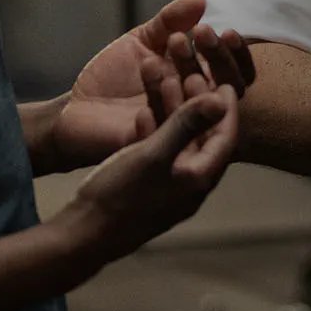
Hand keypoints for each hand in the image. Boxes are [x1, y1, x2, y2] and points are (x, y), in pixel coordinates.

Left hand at [44, 0, 255, 171]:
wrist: (77, 109)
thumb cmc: (115, 74)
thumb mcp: (144, 40)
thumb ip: (171, 21)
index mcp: (202, 81)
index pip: (235, 71)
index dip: (236, 53)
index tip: (226, 30)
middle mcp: (199, 109)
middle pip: (228, 90)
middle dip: (218, 59)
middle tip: (200, 34)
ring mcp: (180, 132)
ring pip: (200, 113)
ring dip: (188, 79)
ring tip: (162, 56)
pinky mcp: (155, 150)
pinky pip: (165, 138)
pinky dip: (155, 115)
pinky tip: (141, 102)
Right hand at [58, 86, 241, 265]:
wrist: (84, 234)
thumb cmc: (121, 195)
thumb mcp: (154, 154)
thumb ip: (186, 125)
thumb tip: (220, 101)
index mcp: (200, 179)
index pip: (226, 138)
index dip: (226, 108)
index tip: (224, 82)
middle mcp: (190, 185)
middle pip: (204, 139)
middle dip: (199, 106)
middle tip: (196, 76)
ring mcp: (169, 189)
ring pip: (179, 143)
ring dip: (175, 114)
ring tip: (168, 85)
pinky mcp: (148, 189)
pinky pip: (160, 154)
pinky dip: (156, 131)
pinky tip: (143, 112)